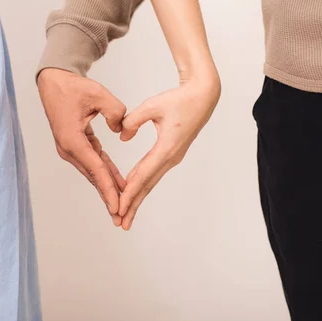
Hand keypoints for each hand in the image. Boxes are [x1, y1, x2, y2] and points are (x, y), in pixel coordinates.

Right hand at [38, 68, 126, 225]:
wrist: (54, 82)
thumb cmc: (73, 87)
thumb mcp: (98, 94)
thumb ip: (116, 112)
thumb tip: (121, 129)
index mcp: (72, 140)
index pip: (96, 169)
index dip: (109, 189)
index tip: (118, 206)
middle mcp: (69, 149)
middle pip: (94, 177)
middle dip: (108, 198)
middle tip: (121, 218)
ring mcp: (70, 149)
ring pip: (93, 172)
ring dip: (107, 188)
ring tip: (122, 207)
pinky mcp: (75, 145)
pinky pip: (93, 162)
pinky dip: (105, 173)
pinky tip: (118, 184)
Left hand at [118, 74, 220, 229]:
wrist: (202, 96)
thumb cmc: (179, 99)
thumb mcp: (152, 106)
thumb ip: (133, 120)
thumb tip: (121, 137)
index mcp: (166, 148)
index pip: (143, 175)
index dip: (129, 193)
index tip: (118, 207)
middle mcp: (170, 157)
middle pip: (147, 186)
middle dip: (133, 205)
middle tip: (120, 224)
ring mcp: (172, 157)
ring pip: (151, 182)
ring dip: (137, 198)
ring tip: (125, 215)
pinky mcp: (172, 153)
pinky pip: (154, 173)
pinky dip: (142, 185)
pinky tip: (133, 192)